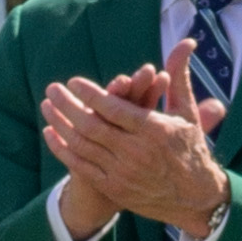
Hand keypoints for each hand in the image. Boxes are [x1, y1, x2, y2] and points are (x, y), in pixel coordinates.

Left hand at [47, 56, 230, 240]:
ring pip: (82, 145)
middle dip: (66, 105)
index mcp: (155, 130)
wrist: (195, 198)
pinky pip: (81, 166)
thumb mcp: (187, 112)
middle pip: (91, 125)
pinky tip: (50, 133)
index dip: (90, 94)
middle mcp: (137, 152)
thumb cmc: (191, 147)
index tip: (73, 81)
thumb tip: (185, 42)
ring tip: (46, 106)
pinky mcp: (114, 189)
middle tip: (51, 89)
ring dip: (60, 124)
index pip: (114, 108)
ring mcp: (123, 173)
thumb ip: (179, 76)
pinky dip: (62, 149)